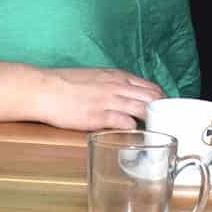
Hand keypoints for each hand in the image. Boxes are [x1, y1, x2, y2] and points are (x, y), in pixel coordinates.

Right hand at [38, 67, 164, 130]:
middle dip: (163, 111)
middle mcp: (117, 87)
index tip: (166, 110)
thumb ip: (113, 85)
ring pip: (142, 109)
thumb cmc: (66, 84)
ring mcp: (109, 102)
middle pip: (152, 98)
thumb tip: (126, 96)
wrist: (45, 89)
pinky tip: (135, 134)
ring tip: (157, 131)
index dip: (162, 100)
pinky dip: (134, 129)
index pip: (150, 87)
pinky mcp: (99, 117)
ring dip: (152, 121)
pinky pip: (125, 123)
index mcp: (117, 77)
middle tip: (166, 123)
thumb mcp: (96, 77)